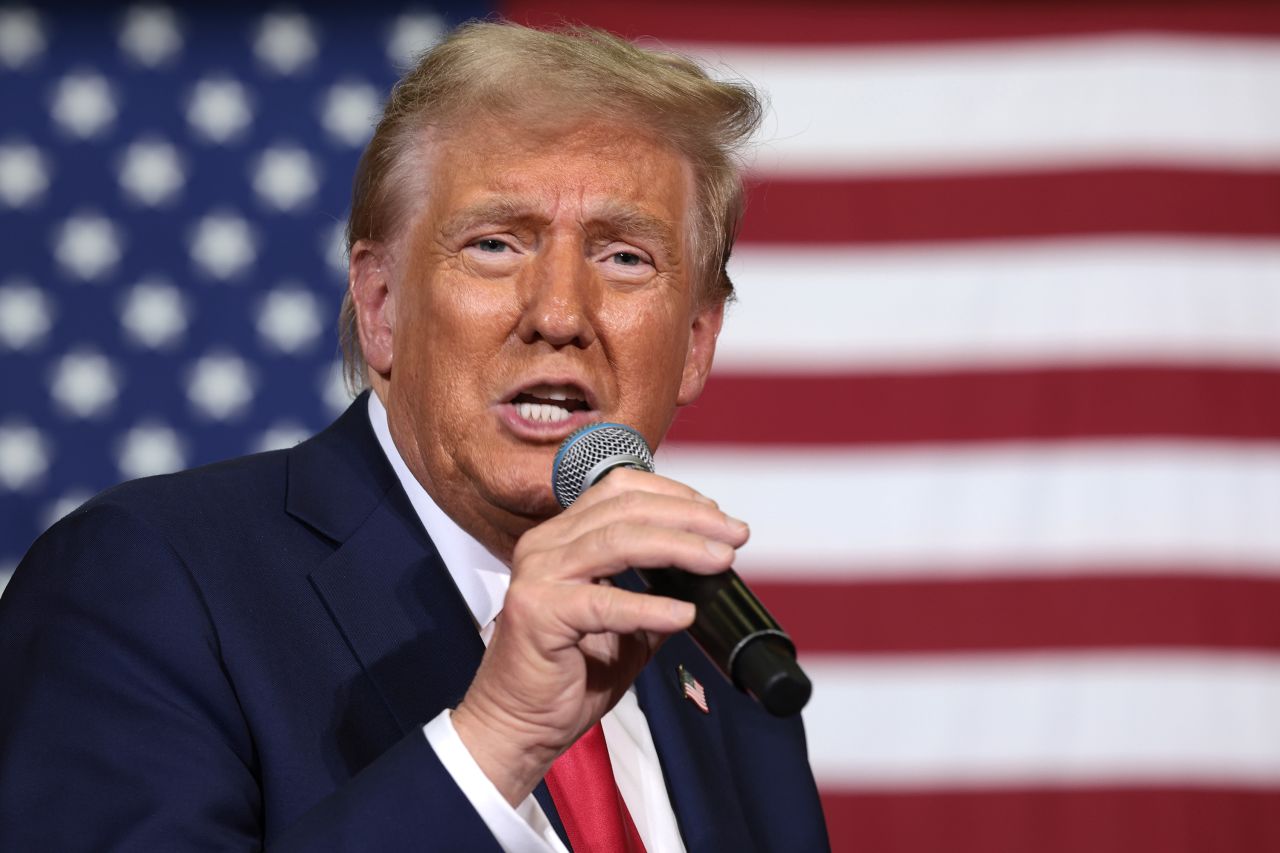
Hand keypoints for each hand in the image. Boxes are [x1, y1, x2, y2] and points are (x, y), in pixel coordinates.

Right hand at [450, 467, 748, 804]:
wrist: (517, 727)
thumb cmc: (564, 678)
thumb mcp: (623, 627)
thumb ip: (654, 595)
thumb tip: (703, 580)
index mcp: (561, 538)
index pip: (619, 489)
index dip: (673, 495)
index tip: (716, 516)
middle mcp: (545, 546)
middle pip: (625, 507)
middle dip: (689, 517)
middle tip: (734, 534)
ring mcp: (538, 576)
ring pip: (618, 540)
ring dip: (679, 547)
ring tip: (720, 561)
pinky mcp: (538, 613)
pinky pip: (604, 602)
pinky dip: (649, 606)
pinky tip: (683, 614)